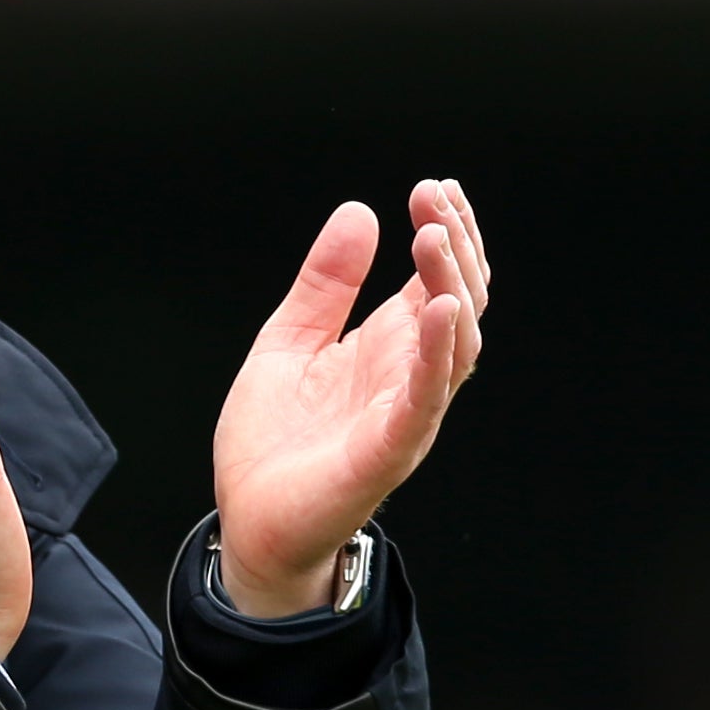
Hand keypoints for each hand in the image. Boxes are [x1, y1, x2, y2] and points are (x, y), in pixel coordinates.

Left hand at [212, 179, 489, 617]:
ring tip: (435, 236)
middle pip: (460, 304)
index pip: (439, 282)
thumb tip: (360, 211)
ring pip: (455, 347)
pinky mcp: (386, 450)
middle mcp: (408, 378)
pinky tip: (437, 310)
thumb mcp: (289, 340)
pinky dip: (435, 354)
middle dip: (456, 248)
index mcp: (388, 348)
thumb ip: (325, 283)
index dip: (446, 233)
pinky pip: (424, 399)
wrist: (249, 523)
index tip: (433, 187)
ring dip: (452, 287)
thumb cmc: (274, 442)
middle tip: (434, 198)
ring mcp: (404, 414)